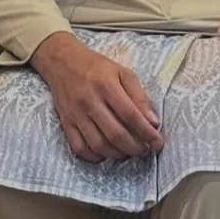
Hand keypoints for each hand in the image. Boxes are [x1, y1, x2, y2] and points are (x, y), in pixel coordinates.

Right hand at [30, 33, 163, 162]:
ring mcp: (75, 114)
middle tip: (145, 150)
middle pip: (115, 134)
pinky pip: (79, 147)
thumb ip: (139, 96)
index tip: (157, 141)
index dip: (147, 132)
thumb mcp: (122, 72)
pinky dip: (94, 156)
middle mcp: (89, 101)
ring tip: (128, 152)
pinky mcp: (66, 122)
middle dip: (135, 147)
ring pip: (98, 144)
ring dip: (118, 154)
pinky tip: (105, 153)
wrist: (61, 62)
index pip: (131, 115)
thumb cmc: (96, 67)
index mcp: (106, 85)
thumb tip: (153, 122)